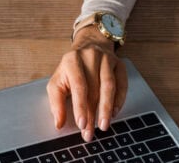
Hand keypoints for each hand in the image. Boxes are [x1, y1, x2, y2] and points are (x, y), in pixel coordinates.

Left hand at [46, 26, 127, 141]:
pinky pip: (122, 84)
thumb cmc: (71, 69)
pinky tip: (113, 113)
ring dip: (106, 109)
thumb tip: (58, 123)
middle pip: (93, 89)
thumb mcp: (58, 81)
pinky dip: (118, 101)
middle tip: (90, 133)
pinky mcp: (119, 64)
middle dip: (92, 114)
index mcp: (71, 60)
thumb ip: (56, 102)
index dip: (80, 106)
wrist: (89, 45)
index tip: (82, 124)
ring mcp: (107, 59)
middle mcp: (90, 57)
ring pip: (109, 86)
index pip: (78, 85)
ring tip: (103, 126)